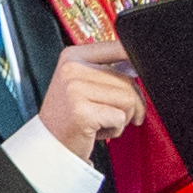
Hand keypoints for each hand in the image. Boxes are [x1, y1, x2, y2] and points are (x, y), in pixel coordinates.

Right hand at [36, 34, 145, 162]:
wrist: (51, 145)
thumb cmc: (71, 117)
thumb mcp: (84, 84)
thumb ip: (108, 70)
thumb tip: (138, 63)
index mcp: (73, 56)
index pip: (118, 47)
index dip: (136, 61)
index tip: (141, 71)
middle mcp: (72, 68)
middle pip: (127, 80)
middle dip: (131, 103)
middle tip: (115, 115)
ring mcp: (75, 89)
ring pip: (128, 99)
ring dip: (123, 117)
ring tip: (102, 121)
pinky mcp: (82, 111)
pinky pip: (120, 118)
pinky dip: (116, 129)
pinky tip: (97, 131)